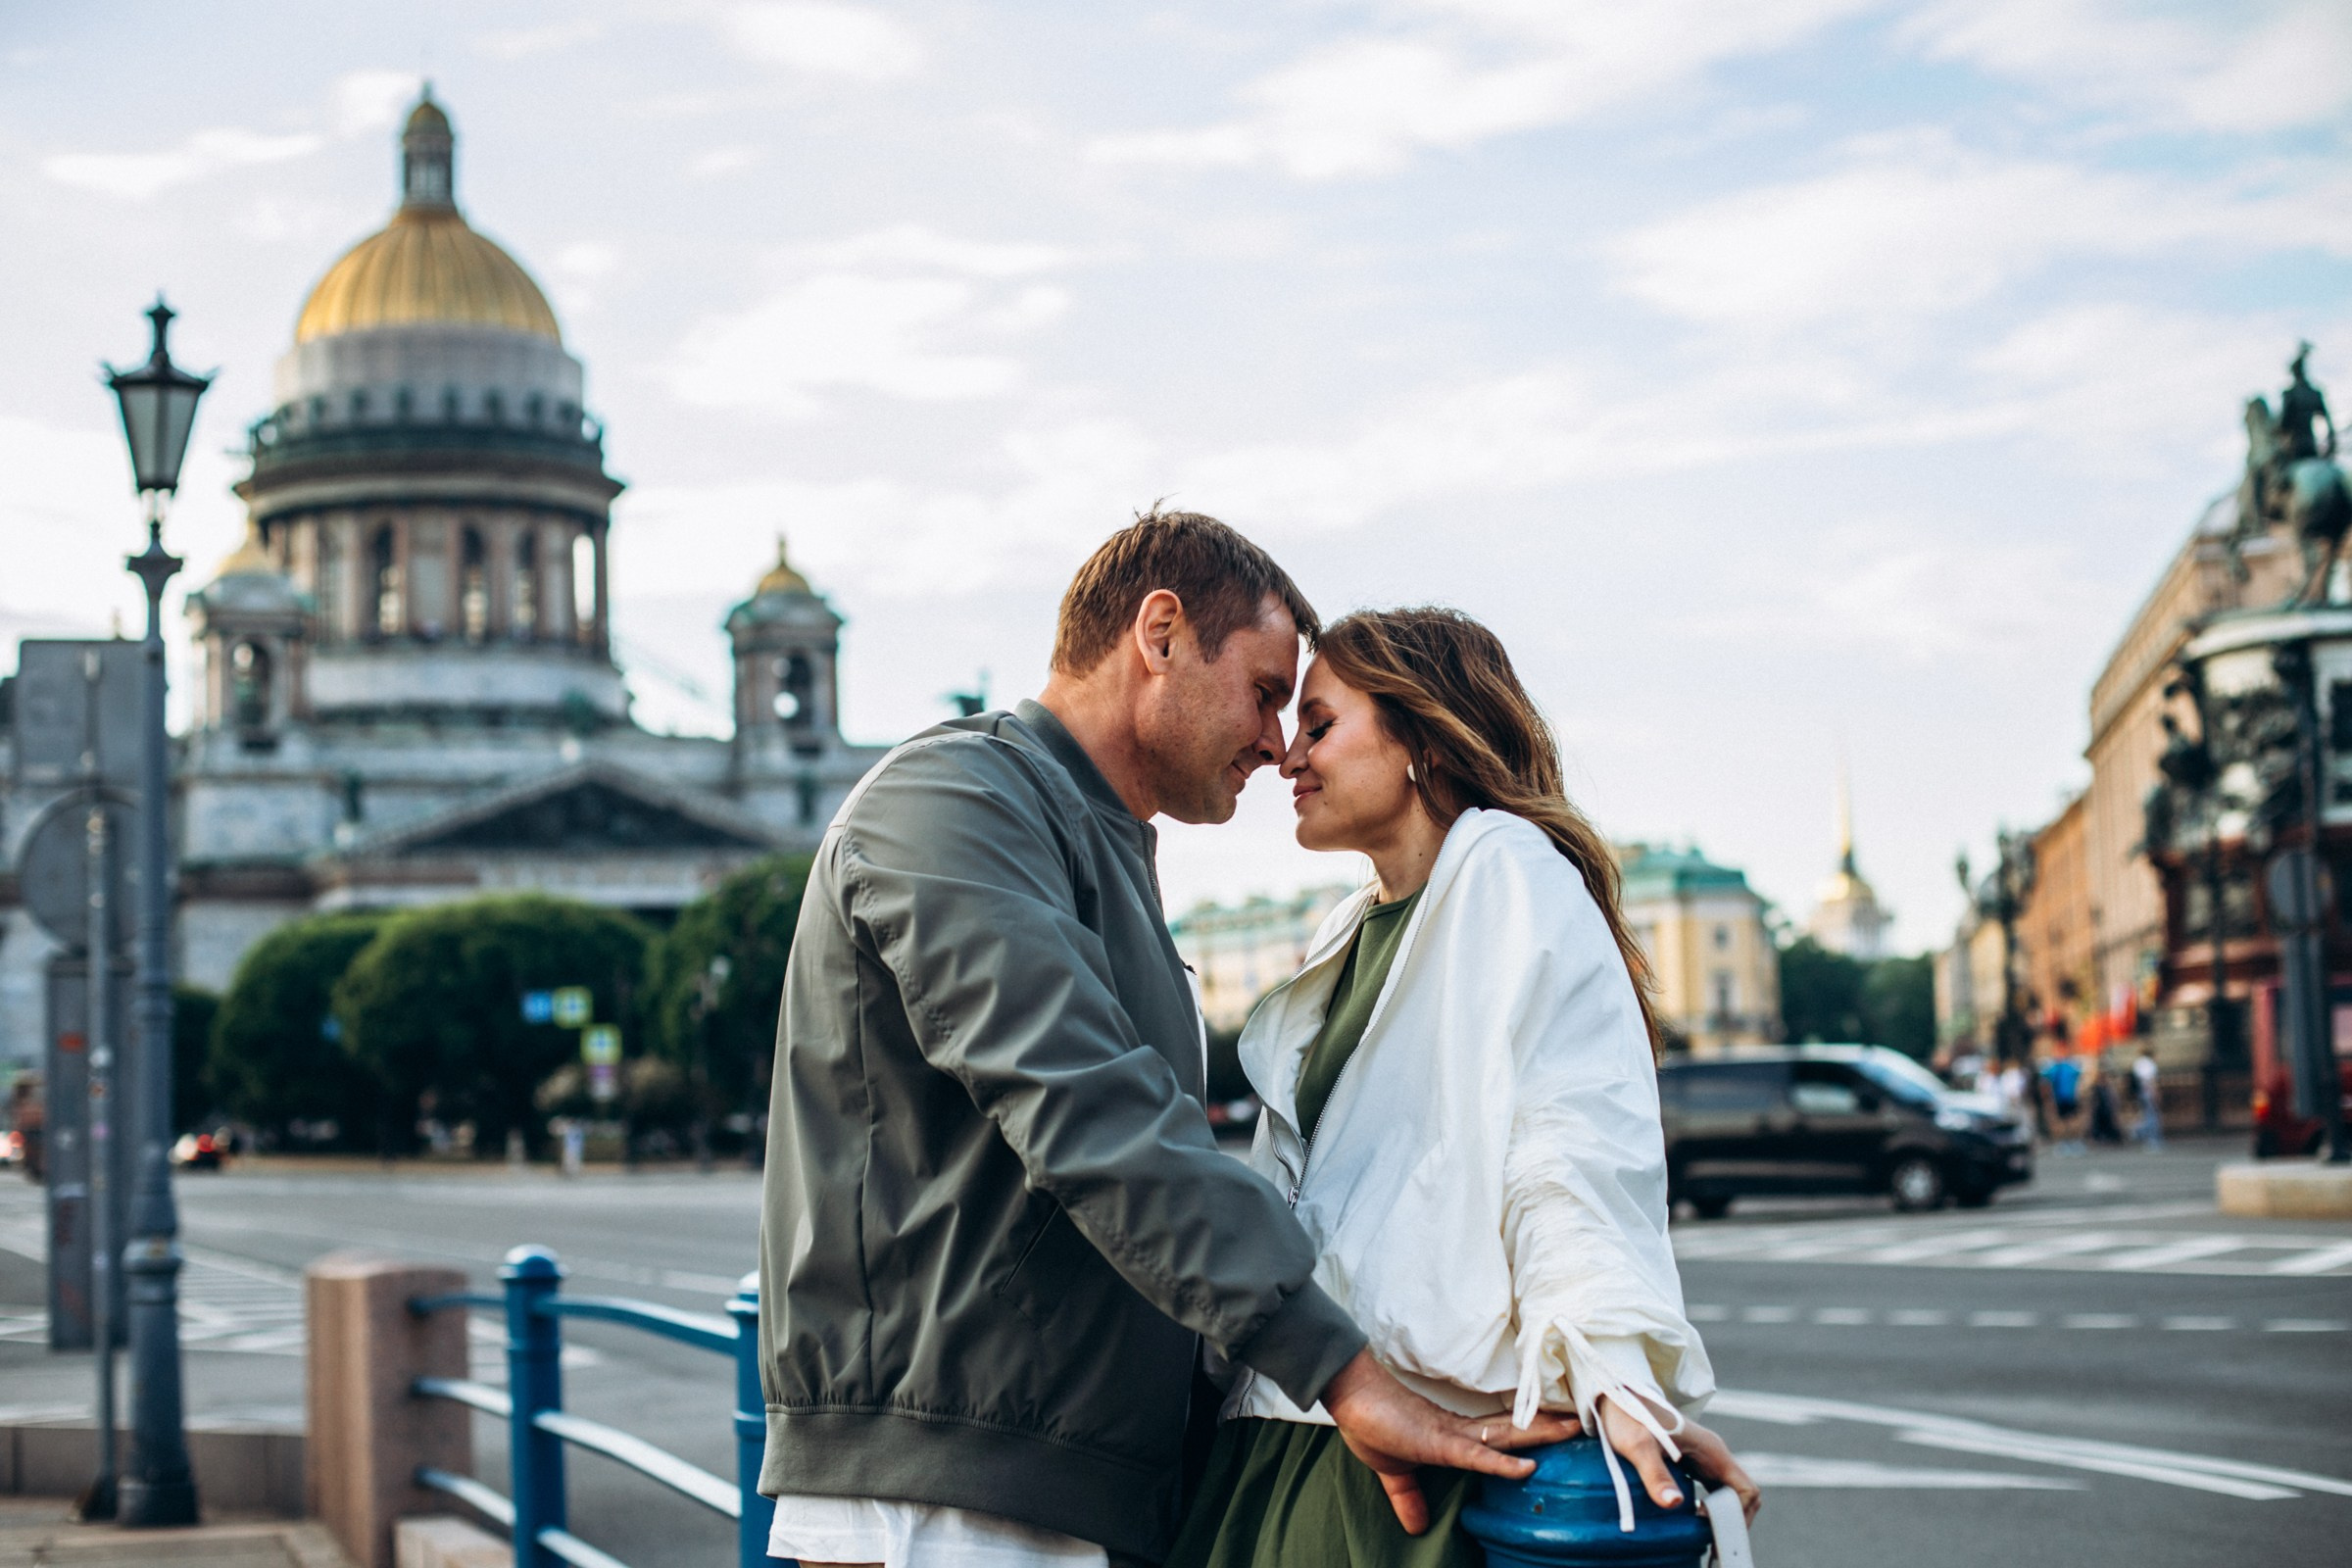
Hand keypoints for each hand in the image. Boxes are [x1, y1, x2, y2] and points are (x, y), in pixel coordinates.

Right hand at [1321, 1349, 1580, 1534]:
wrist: (1350, 1395)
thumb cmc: (1370, 1422)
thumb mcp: (1392, 1471)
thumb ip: (1408, 1496)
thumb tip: (1415, 1527)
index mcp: (1452, 1437)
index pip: (1499, 1435)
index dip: (1528, 1432)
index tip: (1559, 1427)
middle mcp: (1460, 1432)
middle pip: (1513, 1430)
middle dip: (1548, 1427)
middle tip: (1583, 1422)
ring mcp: (1451, 1434)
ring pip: (1504, 1436)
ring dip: (1539, 1434)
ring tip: (1571, 1429)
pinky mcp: (1438, 1441)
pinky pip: (1476, 1455)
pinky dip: (1502, 1463)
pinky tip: (1527, 1468)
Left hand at [1597, 1400, 1759, 1524]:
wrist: (1615, 1397)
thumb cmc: (1627, 1417)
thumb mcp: (1638, 1446)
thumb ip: (1655, 1474)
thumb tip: (1674, 1504)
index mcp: (1711, 1450)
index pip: (1745, 1489)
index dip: (1738, 1515)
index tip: (1716, 1531)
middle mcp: (1713, 1455)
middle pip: (1741, 1495)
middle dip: (1733, 1521)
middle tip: (1713, 1543)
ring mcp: (1703, 1459)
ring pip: (1727, 1494)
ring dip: (1722, 1517)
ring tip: (1706, 1538)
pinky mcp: (1691, 1463)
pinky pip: (1712, 1491)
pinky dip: (1710, 1510)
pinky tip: (1692, 1522)